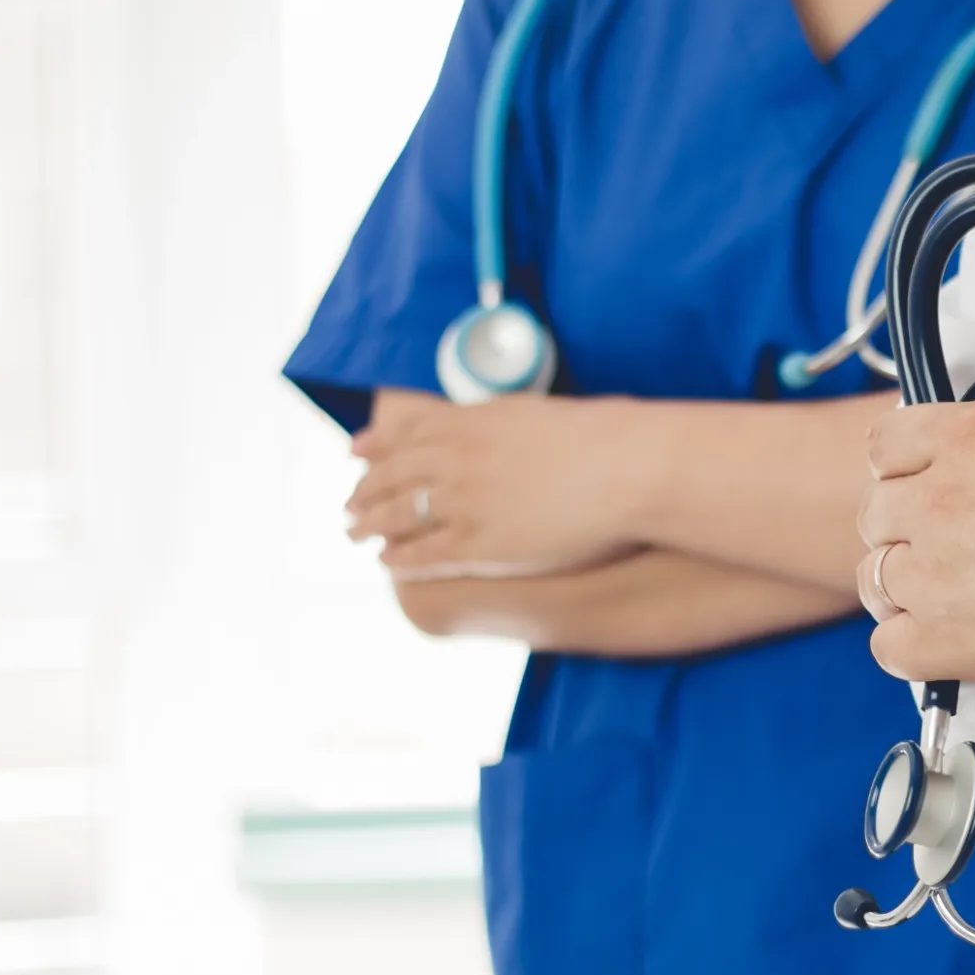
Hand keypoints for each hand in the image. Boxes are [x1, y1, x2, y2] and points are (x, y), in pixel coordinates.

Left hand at [348, 391, 642, 578]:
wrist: (627, 468)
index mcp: (469, 421)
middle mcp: (455, 458)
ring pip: (398, 514)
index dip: (376, 444)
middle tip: (348, 503)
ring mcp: (463, 501)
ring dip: (369, 523)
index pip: (404, 433)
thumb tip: (486, 418)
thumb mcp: (535, 412)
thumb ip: (498, 418)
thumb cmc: (599, 438)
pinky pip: (424, 554)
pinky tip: (386, 562)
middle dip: (365, 490)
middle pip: (392, 475)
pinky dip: (399, 557)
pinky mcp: (479, 542)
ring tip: (354, 532)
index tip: (355, 451)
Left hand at [856, 326, 974, 689]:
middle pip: (875, 514)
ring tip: (941, 592)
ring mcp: (940, 577)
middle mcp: (939, 504)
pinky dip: (909, 647)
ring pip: (874, 581)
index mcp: (967, 437)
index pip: (885, 442)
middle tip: (944, 537)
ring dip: (903, 585)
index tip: (925, 474)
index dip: (903, 460)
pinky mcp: (957, 643)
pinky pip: (891, 649)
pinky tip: (939, 641)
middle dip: (903, 524)